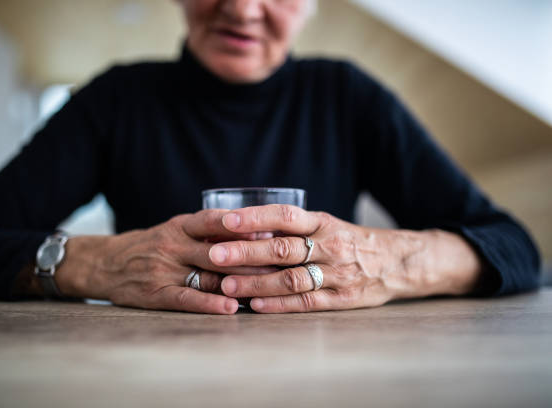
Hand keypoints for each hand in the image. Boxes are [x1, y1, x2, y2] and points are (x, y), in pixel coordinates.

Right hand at [53, 210, 273, 313]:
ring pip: (207, 276)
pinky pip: (187, 299)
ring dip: (239, 283)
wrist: (105, 263)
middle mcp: (173, 244)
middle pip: (219, 251)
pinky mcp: (156, 294)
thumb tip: (254, 234)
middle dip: (252, 259)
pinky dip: (210, 304)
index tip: (273, 232)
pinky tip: (231, 309)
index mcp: (180, 225)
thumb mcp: (176, 229)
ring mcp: (164, 269)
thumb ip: (208, 231)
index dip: (243, 227)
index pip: (215, 221)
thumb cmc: (151, 245)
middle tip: (283, 265)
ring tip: (268, 289)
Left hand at [207, 205, 481, 312]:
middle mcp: (329, 246)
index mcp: (324, 222)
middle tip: (215, 255)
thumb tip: (248, 228)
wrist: (398, 262)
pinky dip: (278, 305)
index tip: (226, 220)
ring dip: (256, 283)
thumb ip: (295, 228)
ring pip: (290, 279)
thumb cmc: (352, 241)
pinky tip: (255, 305)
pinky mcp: (341, 299)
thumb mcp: (329, 225)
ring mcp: (336, 274)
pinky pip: (305, 302)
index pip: (285, 216)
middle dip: (245, 253)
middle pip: (282, 249)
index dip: (255, 218)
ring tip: (226, 285)